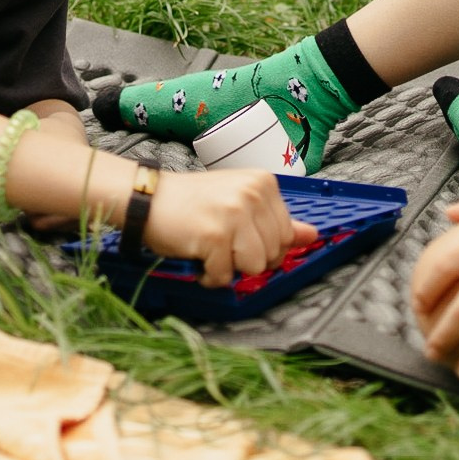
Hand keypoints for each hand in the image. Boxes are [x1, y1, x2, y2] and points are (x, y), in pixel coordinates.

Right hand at [141, 168, 315, 286]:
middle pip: (273, 255)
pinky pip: (224, 276)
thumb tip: (312, 236)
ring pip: (253, 267)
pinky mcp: (215, 235)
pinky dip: (208, 275)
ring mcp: (234, 214)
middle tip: (221, 242)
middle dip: (246, 259)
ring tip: (210, 249)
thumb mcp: (239, 203)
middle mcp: (252, 194)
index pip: (286, 235)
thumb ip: (276, 220)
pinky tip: (197, 256)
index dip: (263, 247)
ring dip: (229, 268)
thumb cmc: (192, 202)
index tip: (239, 237)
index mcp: (263, 184)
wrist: (146, 197)